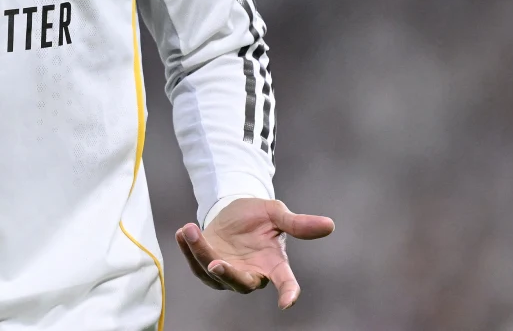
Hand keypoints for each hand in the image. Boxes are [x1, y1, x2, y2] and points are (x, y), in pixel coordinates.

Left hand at [175, 198, 333, 309]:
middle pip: (242, 283)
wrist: (234, 210)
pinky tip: (183, 232)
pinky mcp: (207, 265)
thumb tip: (330, 225)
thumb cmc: (259, 216)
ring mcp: (229, 271)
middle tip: (216, 262)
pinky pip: (195, 264)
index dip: (288, 292)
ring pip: (213, 273)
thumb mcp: (277, 214)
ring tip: (190, 230)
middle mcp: (252, 273)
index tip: (287, 302)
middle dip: (228, 275)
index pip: (285, 281)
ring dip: (199, 254)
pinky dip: (187, 249)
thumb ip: (298, 223)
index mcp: (273, 264)